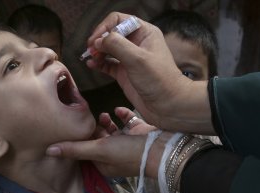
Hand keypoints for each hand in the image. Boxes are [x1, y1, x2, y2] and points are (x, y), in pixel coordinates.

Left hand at [46, 107, 156, 176]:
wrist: (163, 147)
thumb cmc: (129, 152)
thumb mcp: (99, 149)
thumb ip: (75, 148)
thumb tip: (49, 150)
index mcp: (103, 162)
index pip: (84, 151)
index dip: (78, 139)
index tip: (70, 126)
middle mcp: (114, 154)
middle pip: (97, 139)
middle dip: (92, 128)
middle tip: (87, 117)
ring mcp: (127, 143)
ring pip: (111, 131)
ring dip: (106, 121)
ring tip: (104, 114)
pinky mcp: (138, 133)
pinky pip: (127, 122)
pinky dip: (122, 115)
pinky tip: (119, 110)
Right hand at [85, 12, 212, 133]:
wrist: (168, 106)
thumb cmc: (160, 81)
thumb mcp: (137, 59)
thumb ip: (117, 45)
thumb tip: (98, 41)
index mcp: (144, 33)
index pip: (119, 20)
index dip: (105, 28)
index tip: (95, 40)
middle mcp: (136, 43)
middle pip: (111, 34)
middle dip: (99, 40)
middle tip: (91, 50)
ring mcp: (129, 58)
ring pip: (108, 49)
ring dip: (97, 52)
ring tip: (91, 58)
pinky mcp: (124, 73)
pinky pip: (107, 64)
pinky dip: (98, 63)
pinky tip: (91, 65)